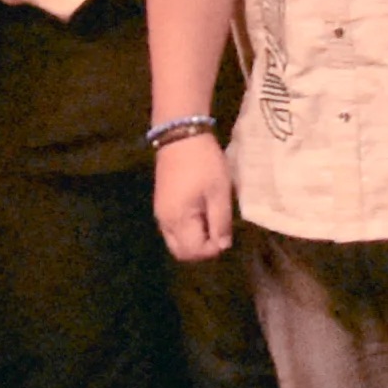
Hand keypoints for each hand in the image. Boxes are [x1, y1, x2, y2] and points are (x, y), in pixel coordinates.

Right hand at [152, 130, 238, 263]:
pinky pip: (174, 228)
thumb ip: (220, 222)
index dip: (212, 249)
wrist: (180, 136)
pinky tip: (202, 212)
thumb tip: (223, 245)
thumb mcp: (219, 192)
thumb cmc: (204, 164)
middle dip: (202, 248)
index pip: (193, 252)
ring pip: (177, 240)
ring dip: (195, 239)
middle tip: (220, 231)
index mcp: (178, 220)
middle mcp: (164, 221)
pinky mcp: (161, 204)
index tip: (226, 234)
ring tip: (212, 220)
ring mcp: (161, 213)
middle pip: (181, 251)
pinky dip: (188, 229)